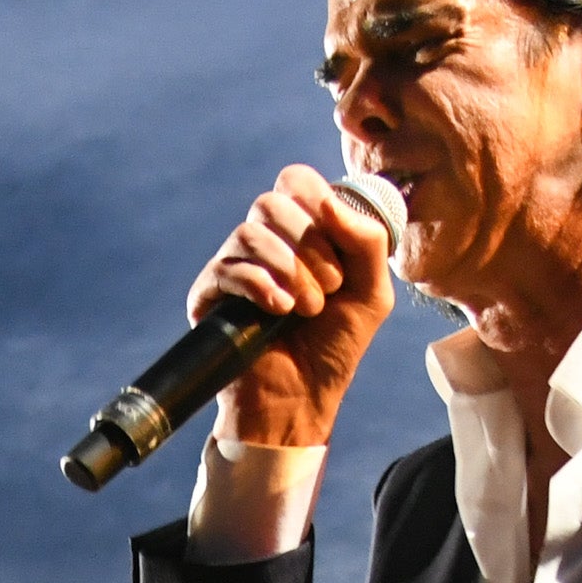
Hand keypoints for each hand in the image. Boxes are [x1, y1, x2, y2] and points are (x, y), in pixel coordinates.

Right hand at [188, 163, 398, 453]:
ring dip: (289, 269)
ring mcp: (234, 268)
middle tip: (330, 287)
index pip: (296, 181)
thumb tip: (326, 200)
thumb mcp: (372, 291)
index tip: (338, 243)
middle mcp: (265, 244)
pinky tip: (280, 311)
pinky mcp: (210, 296)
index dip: (317, 201)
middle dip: (309, 243)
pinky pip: (226, 268)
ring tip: (308, 309)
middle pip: (271, 201)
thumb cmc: (335, 348)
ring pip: (249, 233)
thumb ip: (366, 239)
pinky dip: (260, 285)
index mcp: (302, 233)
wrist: (300, 400)